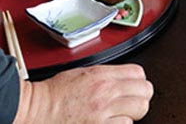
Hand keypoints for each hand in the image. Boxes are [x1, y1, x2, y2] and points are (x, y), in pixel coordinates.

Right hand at [15, 64, 153, 123]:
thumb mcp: (83, 73)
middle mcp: (106, 92)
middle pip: (145, 91)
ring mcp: (103, 113)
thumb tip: (123, 78)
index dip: (138, 80)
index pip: (139, 73)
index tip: (134, 86)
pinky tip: (111, 123)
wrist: (34, 110)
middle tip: (131, 101)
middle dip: (140, 96)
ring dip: (132, 113)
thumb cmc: (53, 93)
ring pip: (139, 110)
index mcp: (102, 75)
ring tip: (120, 114)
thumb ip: (107, 74)